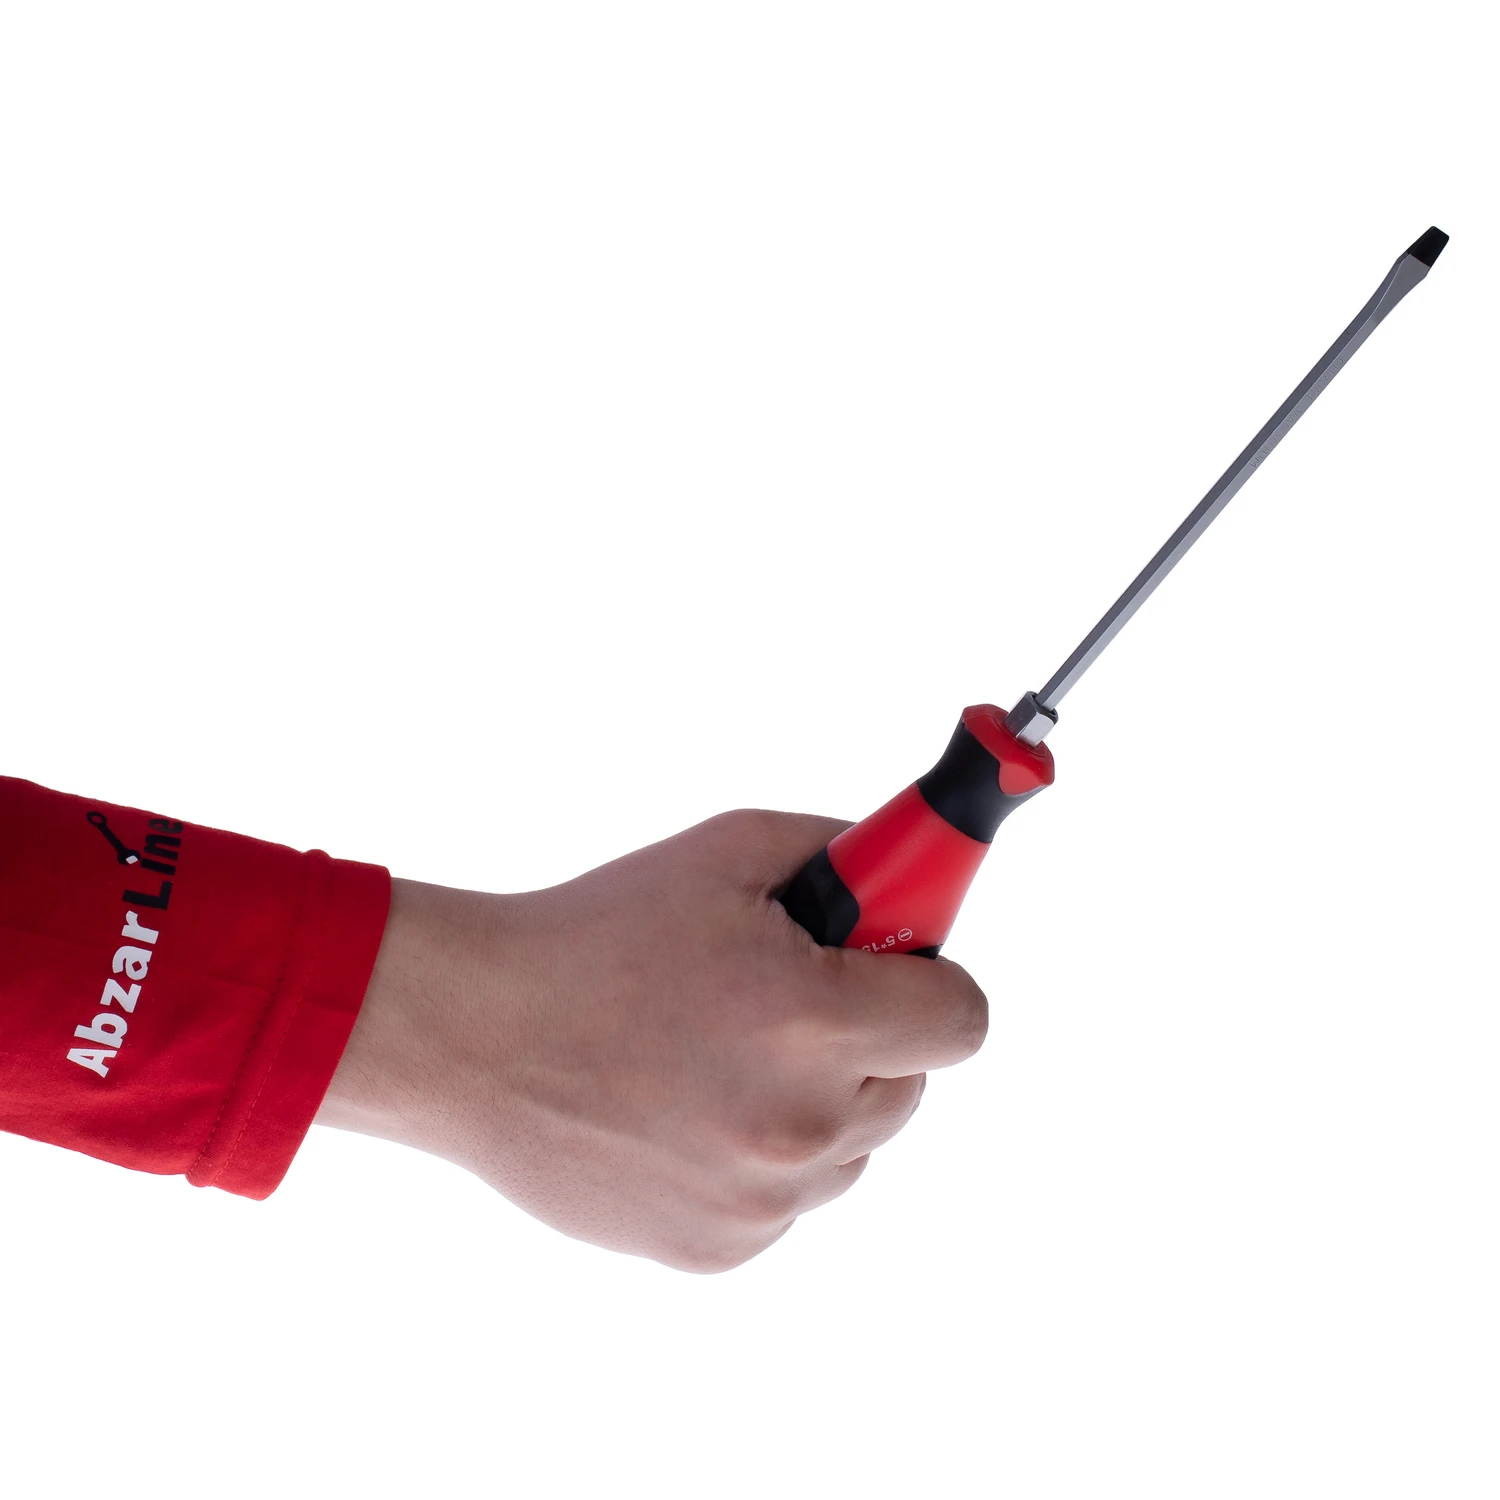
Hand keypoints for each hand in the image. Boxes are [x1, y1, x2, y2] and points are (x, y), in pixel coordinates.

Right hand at [316, 810, 988, 1271]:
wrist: (476, 1033)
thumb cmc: (594, 934)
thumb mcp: (726, 852)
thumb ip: (842, 852)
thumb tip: (907, 875)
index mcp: (813, 1019)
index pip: (962, 1017)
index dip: (933, 982)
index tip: (897, 966)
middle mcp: (801, 1123)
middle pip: (912, 1084)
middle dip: (871, 1037)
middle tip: (791, 1002)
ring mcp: (760, 1201)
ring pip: (852, 1148)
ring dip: (818, 1103)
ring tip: (720, 1055)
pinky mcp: (717, 1249)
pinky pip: (787, 1201)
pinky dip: (759, 1160)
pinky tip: (686, 1111)